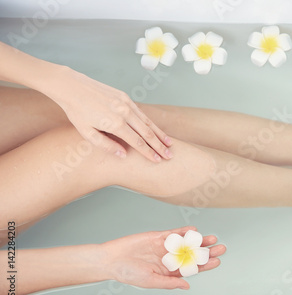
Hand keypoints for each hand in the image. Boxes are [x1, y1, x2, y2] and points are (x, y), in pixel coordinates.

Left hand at [49, 67, 171, 161]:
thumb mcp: (86, 133)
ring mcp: (126, 103)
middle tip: (169, 156)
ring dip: (159, 134)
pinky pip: (141, 113)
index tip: (157, 161)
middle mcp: (124, 112)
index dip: (148, 153)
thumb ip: (106, 145)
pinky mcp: (125, 96)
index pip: (137, 142)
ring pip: (148, 122)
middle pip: (147, 133)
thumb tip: (123, 155)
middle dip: (159, 146)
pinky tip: (156, 129)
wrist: (72, 86)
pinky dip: (151, 123)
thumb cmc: (76, 111)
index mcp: (114, 123)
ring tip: (169, 144)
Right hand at [101, 226, 225, 289]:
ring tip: (212, 239)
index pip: (191, 268)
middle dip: (206, 252)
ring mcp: (164, 247)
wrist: (111, 259)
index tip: (217, 261)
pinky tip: (194, 230)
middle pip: (192, 255)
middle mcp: (169, 259)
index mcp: (169, 272)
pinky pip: (173, 233)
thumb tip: (187, 285)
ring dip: (198, 241)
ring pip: (186, 243)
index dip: (205, 265)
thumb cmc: (128, 273)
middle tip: (221, 248)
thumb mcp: (150, 281)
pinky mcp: (158, 237)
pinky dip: (183, 232)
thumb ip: (169, 282)